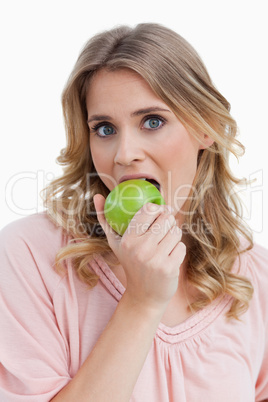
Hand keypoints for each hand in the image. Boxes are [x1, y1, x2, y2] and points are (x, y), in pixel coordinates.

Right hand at [94, 194, 185, 310]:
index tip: (160, 212)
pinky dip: (177, 250)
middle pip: (166, 219)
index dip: (158, 208)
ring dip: (173, 235)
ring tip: (165, 243)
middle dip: (168, 221)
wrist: (144, 295)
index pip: (149, 210)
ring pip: (176, 231)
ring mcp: (155, 259)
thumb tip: (97, 195)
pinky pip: (181, 246)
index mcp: (128, 239)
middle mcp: (141, 248)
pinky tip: (169, 256)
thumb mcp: (115, 242)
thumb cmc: (130, 262)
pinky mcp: (169, 268)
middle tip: (164, 228)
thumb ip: (105, 219)